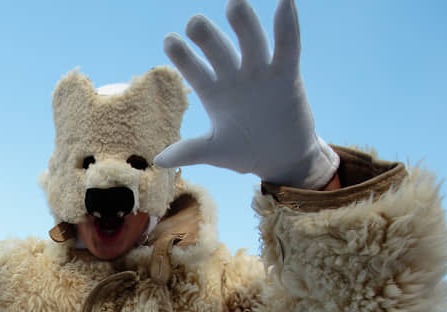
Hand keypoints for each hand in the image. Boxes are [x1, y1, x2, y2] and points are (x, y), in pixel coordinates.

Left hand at [154, 0, 336, 188]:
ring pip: (250, 43)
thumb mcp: (216, 151)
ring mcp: (261, 74)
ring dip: (244, 24)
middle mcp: (236, 78)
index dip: (183, 57)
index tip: (169, 41)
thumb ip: (189, 151)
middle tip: (194, 22)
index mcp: (215, 93)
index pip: (194, 70)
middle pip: (219, 51)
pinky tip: (285, 1)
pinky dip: (287, 26)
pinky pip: (287, 47)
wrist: (283, 160)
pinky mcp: (287, 76)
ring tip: (234, 2)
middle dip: (207, 37)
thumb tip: (158, 160)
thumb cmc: (247, 153)